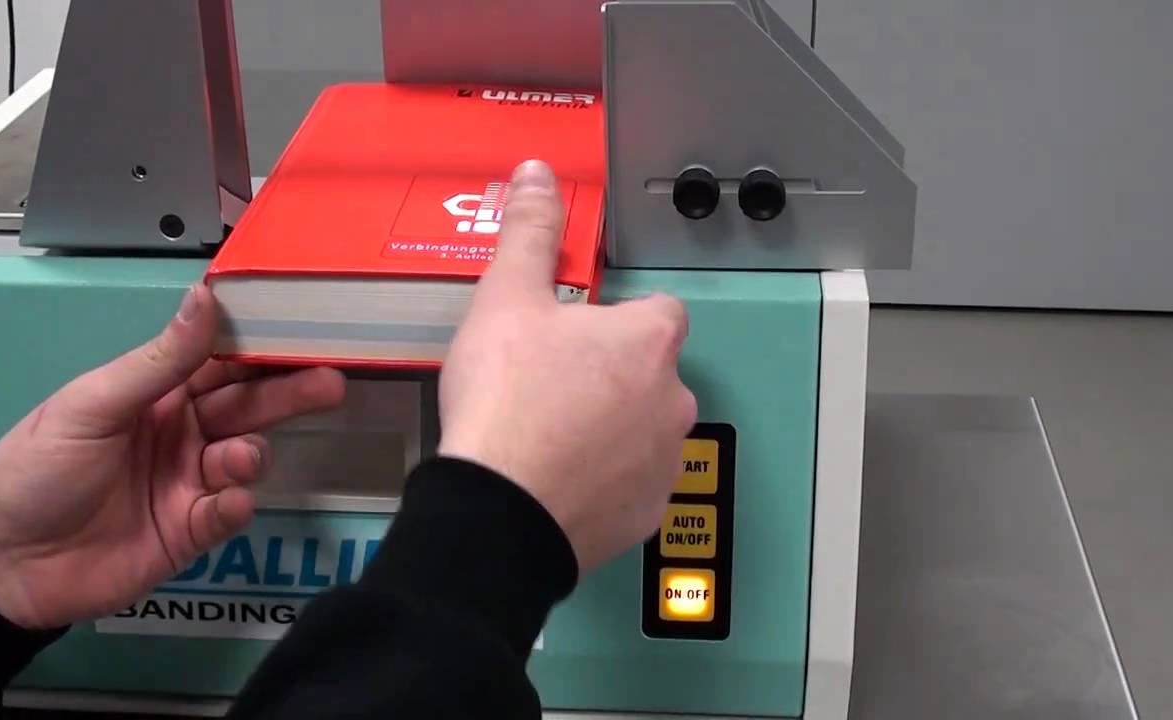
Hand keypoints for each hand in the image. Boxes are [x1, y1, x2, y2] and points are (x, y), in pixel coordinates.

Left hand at [0, 286, 345, 628]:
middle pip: (248, 406)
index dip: (260, 344)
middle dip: (288, 393)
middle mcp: (182, 432)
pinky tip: (227, 500)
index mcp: (156, 394)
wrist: (3, 562)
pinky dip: (237, 503)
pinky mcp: (193, 531)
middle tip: (330, 381)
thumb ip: (160, 359)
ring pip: (246, 456)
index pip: (220, 361)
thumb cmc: (38, 468)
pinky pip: (232, 510)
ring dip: (251, 453)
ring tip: (239, 458)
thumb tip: (206, 296)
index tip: (305, 327)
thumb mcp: (94, 404)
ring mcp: (190, 482)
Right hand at [438, 160, 696, 573]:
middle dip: (612, 375)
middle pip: (652, 372)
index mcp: (649, 340)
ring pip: (645, 429)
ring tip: (549, 433)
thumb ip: (530, 233)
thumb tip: (538, 176)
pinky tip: (559, 478)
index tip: (579, 330)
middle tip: (550, 384)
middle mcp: (673, 398)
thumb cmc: (507, 401)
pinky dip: (605, 479)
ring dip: (612, 427)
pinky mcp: (648, 511)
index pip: (660, 310)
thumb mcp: (507, 299)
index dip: (618, 318)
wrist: (498, 509)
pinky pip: (632, 483)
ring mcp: (665, 459)